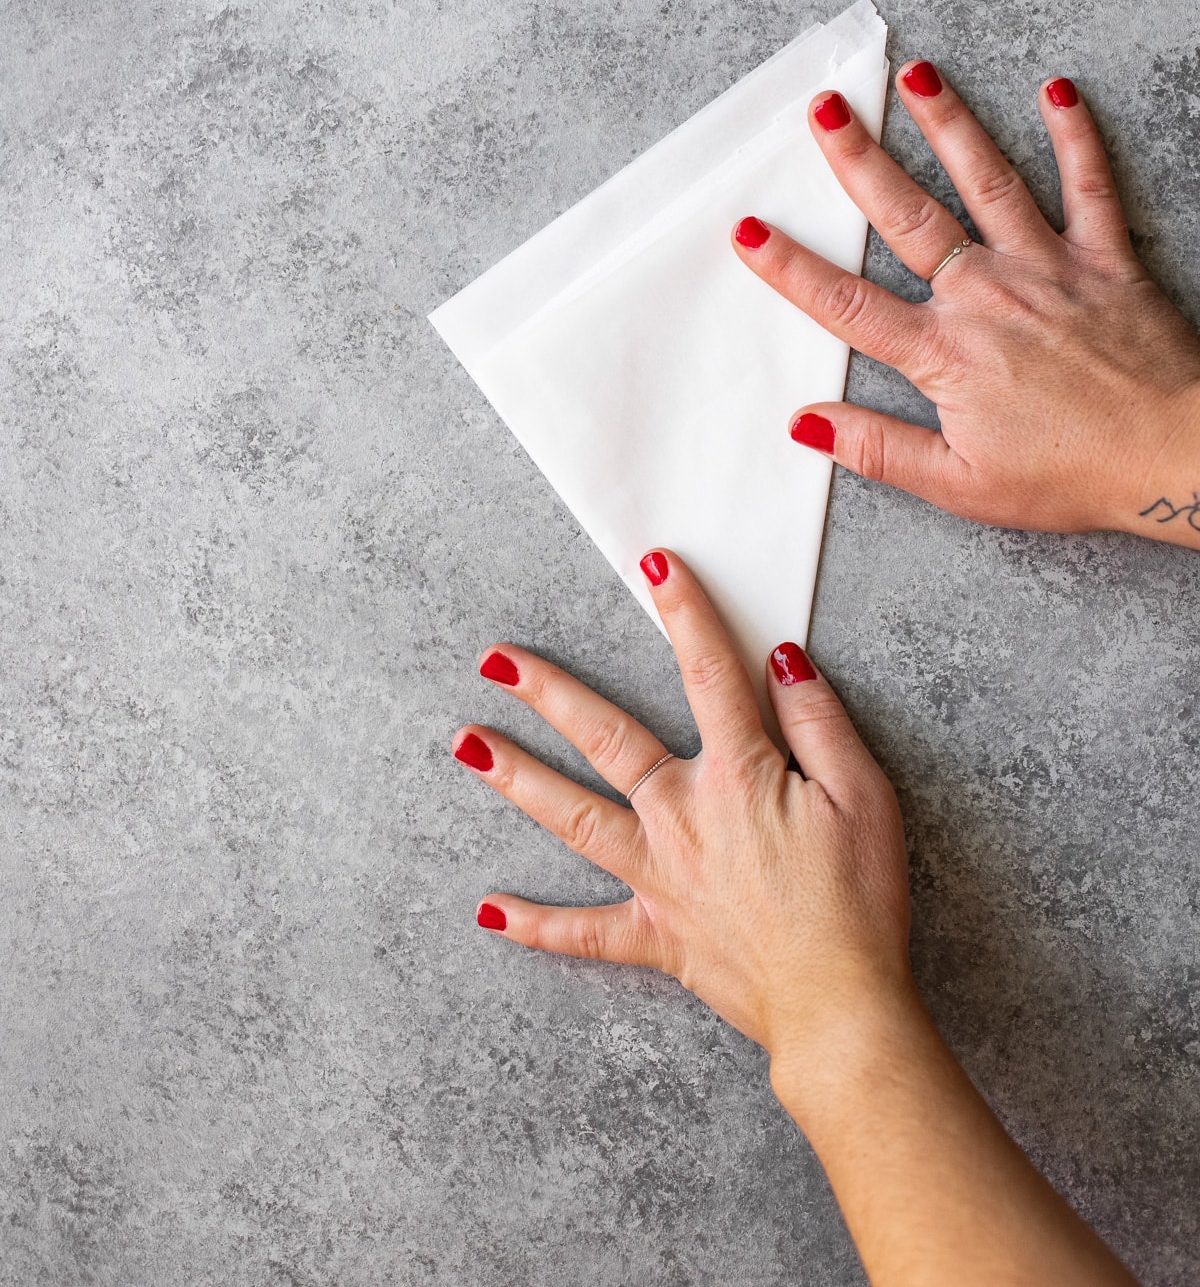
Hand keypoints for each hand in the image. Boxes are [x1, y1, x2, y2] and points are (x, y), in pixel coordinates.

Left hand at [454, 554, 1139, 1285]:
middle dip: (548, 692)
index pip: (706, 673)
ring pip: (573, 818)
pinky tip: (489, 910)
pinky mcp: (655, 937)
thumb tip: (784, 663)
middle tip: (496, 659)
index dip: (683, 612)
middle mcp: (681, 817)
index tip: (654, 564)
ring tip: (467, 744)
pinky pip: (584, 933)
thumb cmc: (860, 904)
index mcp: (737, 776)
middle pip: (605, 738)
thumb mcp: (866, 799)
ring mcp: (659, 878)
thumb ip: (820, 724)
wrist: (840, 1008)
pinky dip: (536, 924)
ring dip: (517, 778)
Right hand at [732, 63, 1199, 545]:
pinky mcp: (1106, 259)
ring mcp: (1047, 269)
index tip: (748, 229)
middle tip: (825, 110)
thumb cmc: (1075, 476)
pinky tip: (1058, 91)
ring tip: (917, 75)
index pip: (849, 305)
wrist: (1176, 458)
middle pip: (909, 219)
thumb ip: (880, 450)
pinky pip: (1089, 186)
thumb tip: (808, 423)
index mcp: (946, 354)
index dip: (791, 268)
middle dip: (859, 160)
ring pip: (988, 183)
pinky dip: (1075, 136)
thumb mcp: (963, 485)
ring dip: (949, 125)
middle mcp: (988, 296)